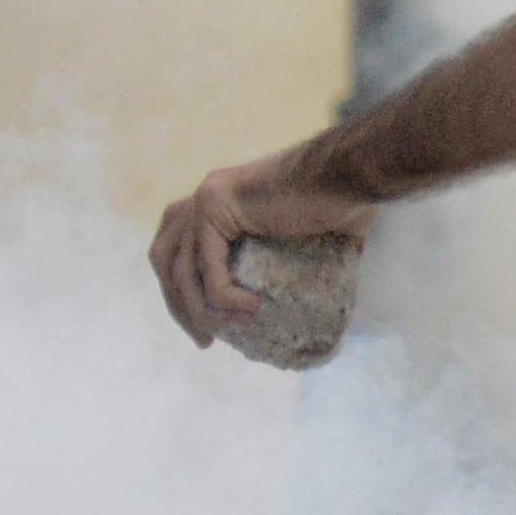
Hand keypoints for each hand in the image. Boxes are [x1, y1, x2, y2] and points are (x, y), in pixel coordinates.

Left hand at [149, 151, 374, 348]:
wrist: (350, 173)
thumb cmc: (344, 199)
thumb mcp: (318, 237)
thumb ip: (310, 260)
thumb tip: (330, 296)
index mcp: (220, 202)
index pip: (179, 252)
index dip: (185, 293)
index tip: (210, 328)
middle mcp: (204, 197)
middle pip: (165, 260)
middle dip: (178, 305)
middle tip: (205, 341)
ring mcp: (206, 199)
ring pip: (179, 269)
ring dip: (197, 310)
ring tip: (228, 333)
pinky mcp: (216, 208)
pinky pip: (207, 268)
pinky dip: (223, 297)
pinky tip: (250, 310)